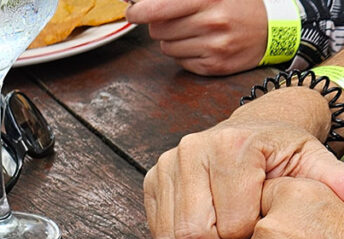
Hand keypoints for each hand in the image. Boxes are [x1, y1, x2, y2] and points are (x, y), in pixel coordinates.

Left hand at [126, 0, 268, 75]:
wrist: (271, 29)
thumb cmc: (237, 4)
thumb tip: (141, 2)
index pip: (159, 8)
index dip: (139, 10)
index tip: (132, 11)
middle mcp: (212, 22)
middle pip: (158, 29)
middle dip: (160, 23)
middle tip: (177, 18)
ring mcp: (213, 46)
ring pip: (166, 47)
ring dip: (173, 39)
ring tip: (195, 30)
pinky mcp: (213, 66)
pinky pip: (179, 61)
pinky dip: (184, 53)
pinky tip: (202, 43)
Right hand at [143, 88, 343, 238]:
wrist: (252, 129)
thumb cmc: (280, 152)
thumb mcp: (313, 161)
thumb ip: (333, 180)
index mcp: (233, 147)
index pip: (233, 226)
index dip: (252, 235)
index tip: (263, 220)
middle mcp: (192, 150)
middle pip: (195, 235)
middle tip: (240, 233)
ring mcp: (166, 164)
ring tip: (222, 228)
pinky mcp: (152, 179)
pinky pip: (158, 233)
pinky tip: (204, 222)